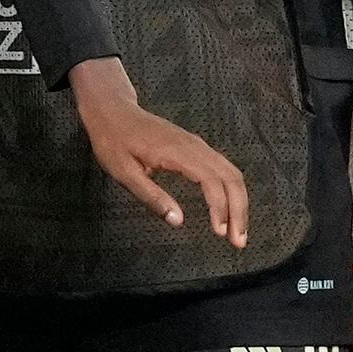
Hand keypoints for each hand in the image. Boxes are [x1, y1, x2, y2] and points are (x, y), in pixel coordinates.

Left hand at [73, 59, 250, 245]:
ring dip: (239, 202)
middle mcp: (195, 147)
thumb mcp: (123, 172)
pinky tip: (229, 208)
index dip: (220, 208)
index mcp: (177, 153)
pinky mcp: (197, 147)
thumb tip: (178, 221)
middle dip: (239, 210)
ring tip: (237, 230)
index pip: (211, 181)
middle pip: (231, 178)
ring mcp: (198, 145)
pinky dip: (231, 190)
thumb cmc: (114, 141)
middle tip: (238, 240)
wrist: (113, 111)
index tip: (220, 232)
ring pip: (231, 173)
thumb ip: (150, 196)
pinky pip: (223, 168)